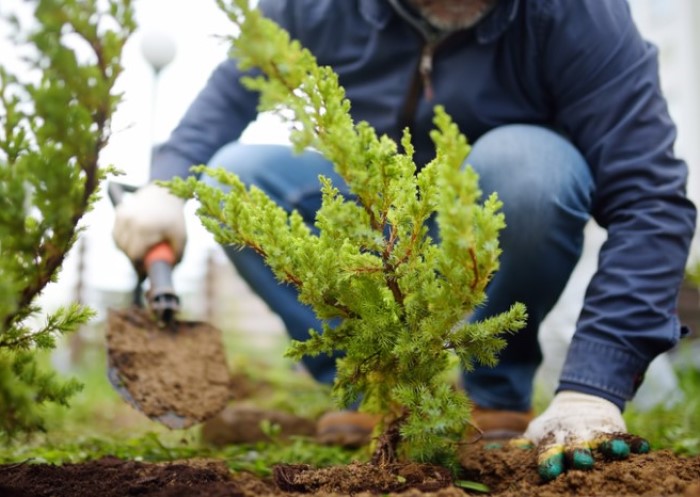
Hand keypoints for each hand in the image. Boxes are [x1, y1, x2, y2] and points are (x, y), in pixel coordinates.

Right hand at [112, 183, 186, 267]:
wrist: (165, 194)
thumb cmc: (174, 218)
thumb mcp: (181, 237)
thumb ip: (176, 256)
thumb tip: (168, 271)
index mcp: (144, 228)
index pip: (134, 255)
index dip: (139, 266)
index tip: (145, 272)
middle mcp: (130, 221)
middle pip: (125, 251)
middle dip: (134, 259)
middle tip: (145, 262)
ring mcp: (122, 216)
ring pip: (118, 243)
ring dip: (127, 250)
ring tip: (141, 248)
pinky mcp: (119, 213)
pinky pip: (116, 234)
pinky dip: (123, 240)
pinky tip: (134, 239)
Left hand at [520, 391, 649, 480]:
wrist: (580, 400)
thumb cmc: (555, 428)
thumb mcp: (538, 433)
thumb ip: (523, 445)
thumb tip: (494, 451)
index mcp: (553, 440)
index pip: (548, 451)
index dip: (549, 460)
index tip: (549, 470)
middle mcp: (574, 437)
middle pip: (576, 447)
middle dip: (578, 454)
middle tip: (581, 461)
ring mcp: (595, 433)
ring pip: (602, 441)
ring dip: (609, 447)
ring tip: (617, 452)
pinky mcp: (614, 430)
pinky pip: (626, 437)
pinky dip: (634, 442)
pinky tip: (644, 447)